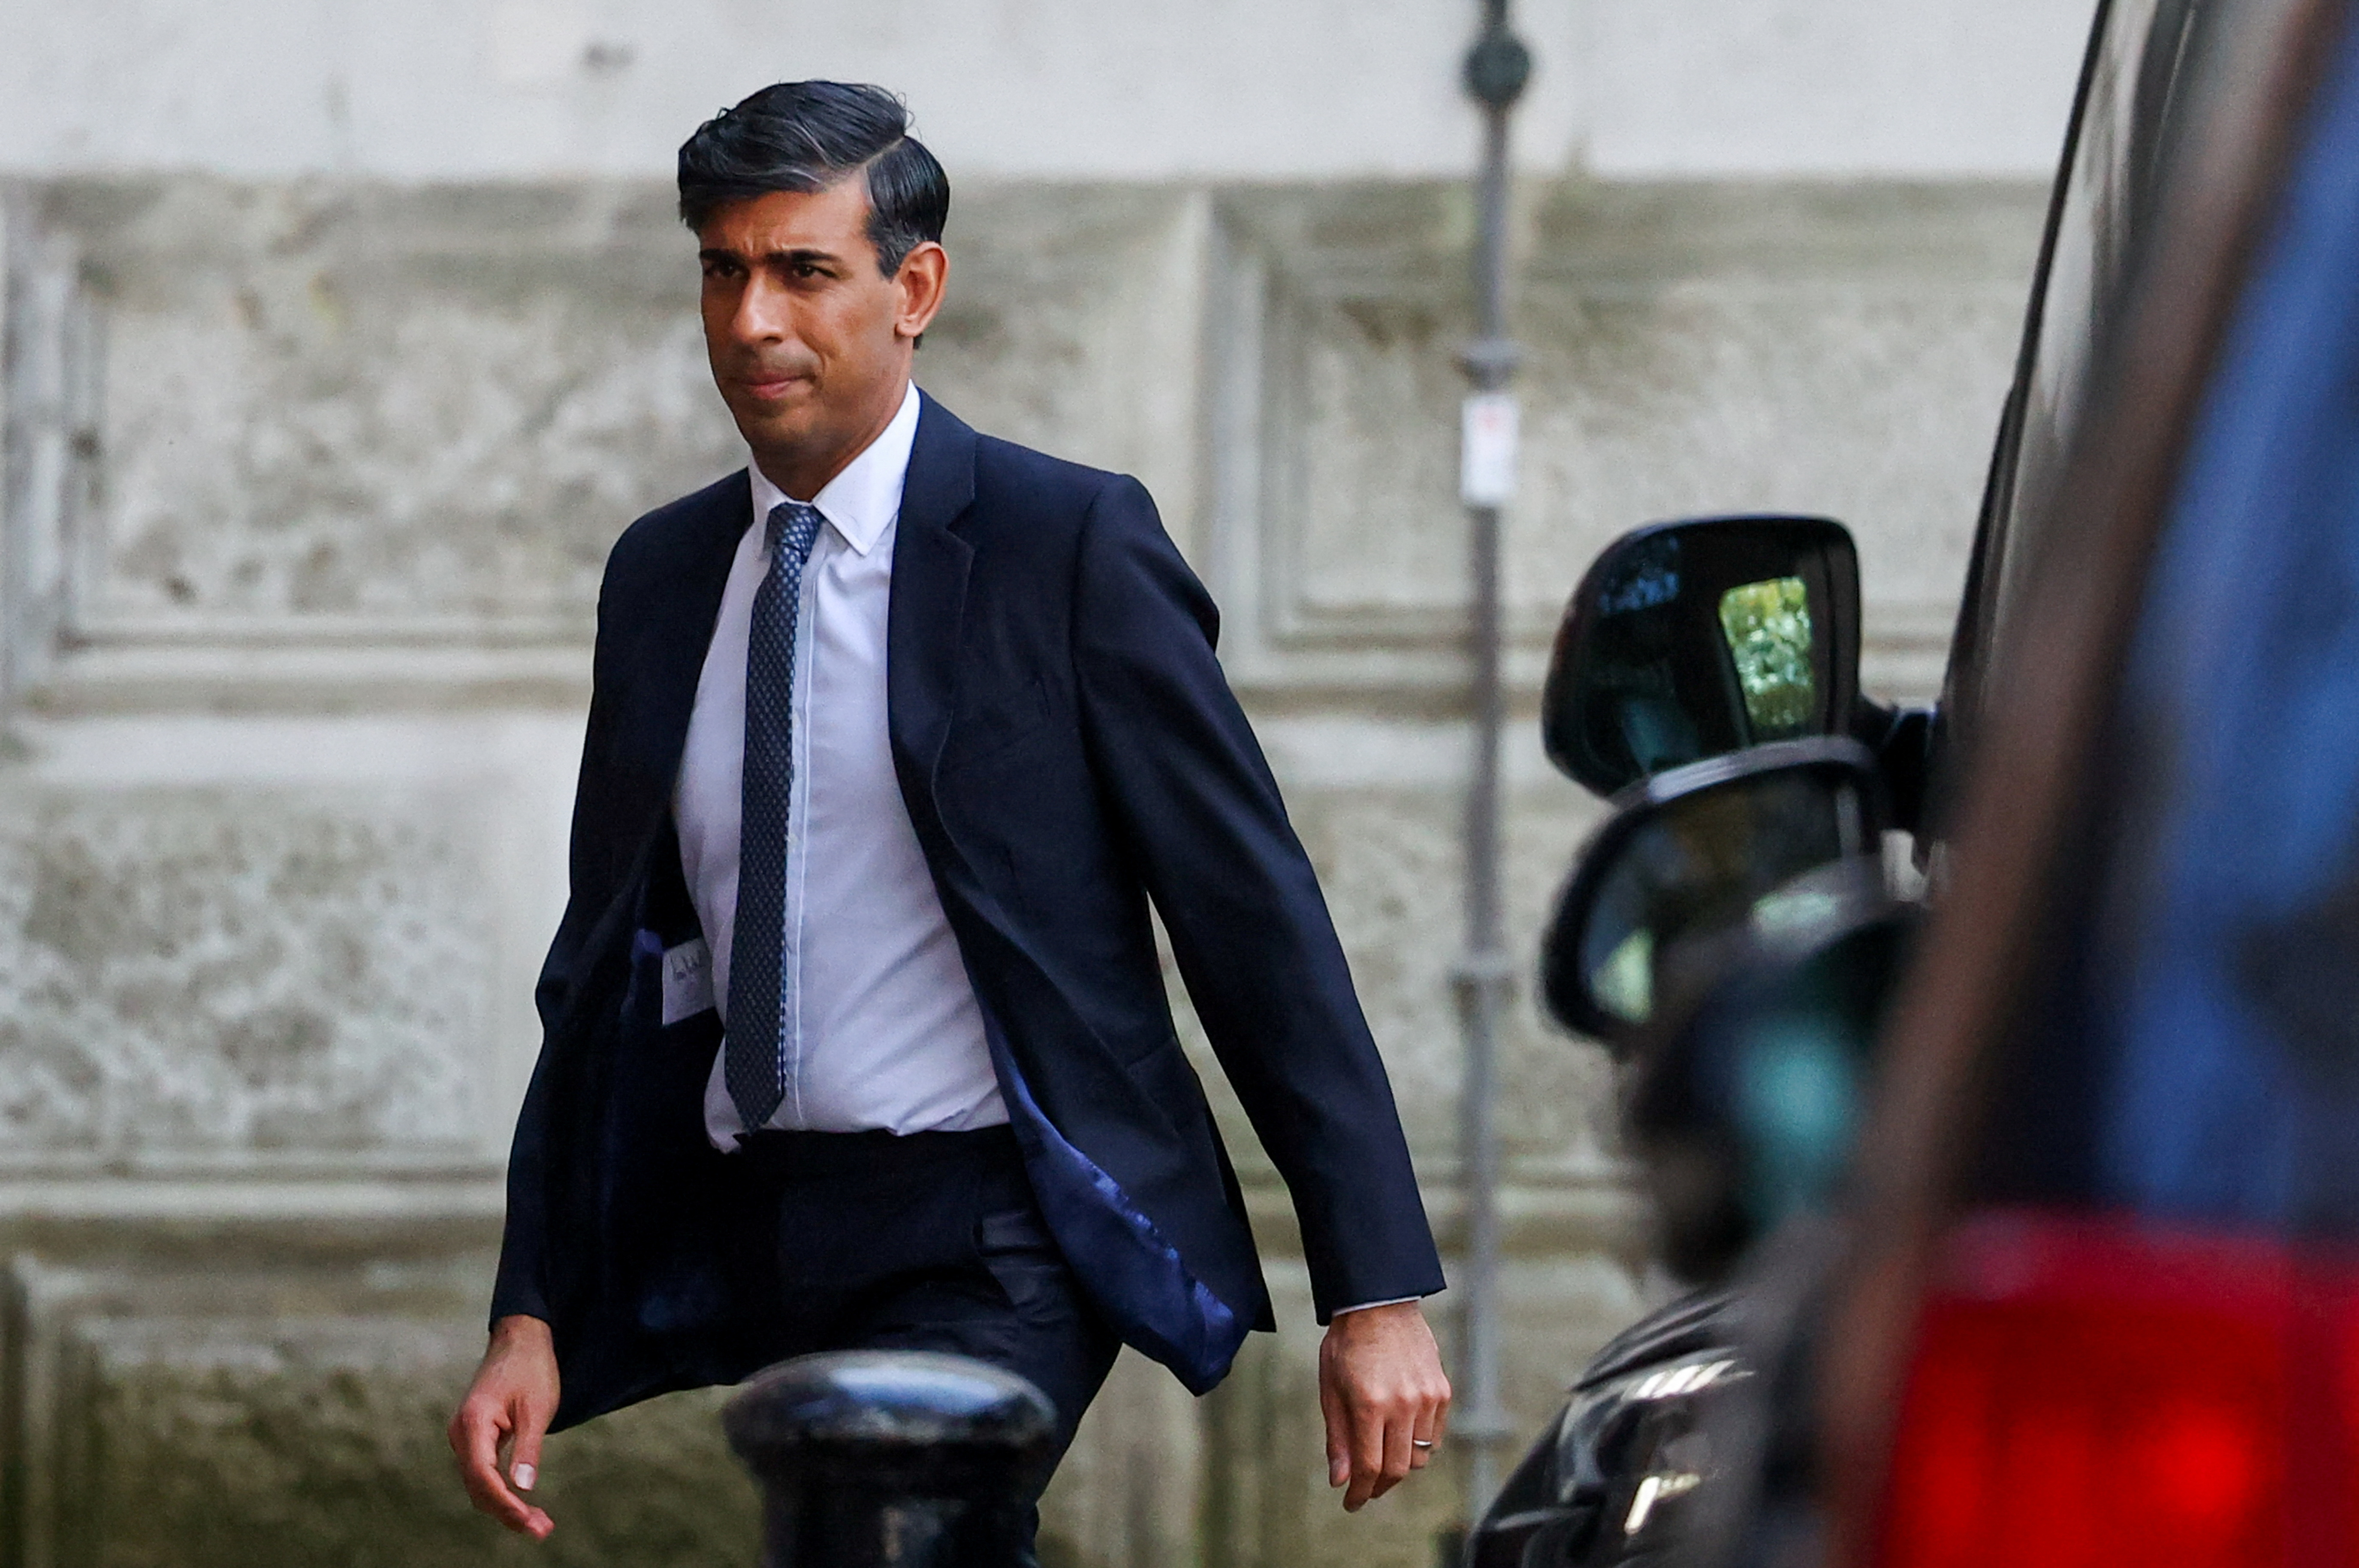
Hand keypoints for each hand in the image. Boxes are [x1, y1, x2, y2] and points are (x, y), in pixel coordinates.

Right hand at [448, 1314, 559, 1538]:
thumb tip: (523, 1487)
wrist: (521, 1338)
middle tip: (542, 1530)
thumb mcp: (537, 1407)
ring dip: (505, 1505)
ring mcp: (465, 1435)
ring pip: (479, 1482)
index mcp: (473, 1422)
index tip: (529, 1521)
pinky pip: (483, 1471)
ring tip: (538, 1524)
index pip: (482, 1475)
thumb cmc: (531, 1368)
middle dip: (507, 1511)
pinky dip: (501, 1489)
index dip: (504, 1503)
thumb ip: (528, 1448)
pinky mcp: (474, 1436)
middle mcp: (461, 1432)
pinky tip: (522, 1503)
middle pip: (478, 1485)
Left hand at [1318, 1301, 1451, 1511]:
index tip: (1351, 1503)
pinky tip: (1401, 1435)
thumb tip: (1340, 1480)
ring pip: (1419, 1456)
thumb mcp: (1330, 1388)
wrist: (1380, 1303)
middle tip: (1365, 1489)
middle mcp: (1403, 1403)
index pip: (1369, 1467)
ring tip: (1382, 1459)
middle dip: (1379, 1486)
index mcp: (1369, 1403)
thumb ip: (1337, 1437)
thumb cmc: (1347, 1344)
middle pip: (1398, 1469)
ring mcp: (1427, 1397)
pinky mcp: (1442, 1390)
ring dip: (1400, 1466)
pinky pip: (1435, 1435)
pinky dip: (1419, 1444)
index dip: (1359, 1492)